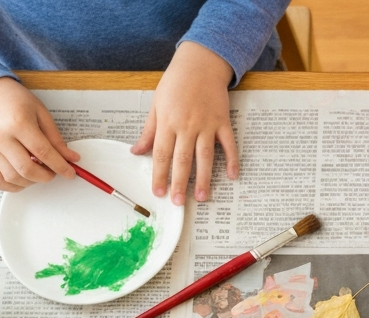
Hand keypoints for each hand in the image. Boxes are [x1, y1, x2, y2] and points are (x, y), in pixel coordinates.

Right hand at [0, 78, 78, 191]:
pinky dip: (12, 186)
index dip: (60, 166)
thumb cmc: (15, 100)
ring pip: (12, 178)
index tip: (70, 173)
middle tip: (54, 171)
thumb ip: (56, 138)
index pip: (43, 152)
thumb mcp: (41, 112)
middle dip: (46, 176)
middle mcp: (1, 138)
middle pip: (27, 169)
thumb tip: (71, 158)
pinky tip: (23, 179)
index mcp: (18, 124)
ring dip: (31, 181)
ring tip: (39, 171)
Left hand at [132, 41, 237, 203]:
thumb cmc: (176, 83)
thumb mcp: (156, 105)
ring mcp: (207, 125)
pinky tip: (232, 175)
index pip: (162, 154)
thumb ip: (148, 131)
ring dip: (204, 179)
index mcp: (168, 122)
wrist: (200, 64)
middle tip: (178, 202)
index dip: (159, 175)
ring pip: (205, 157)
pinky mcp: (222, 122)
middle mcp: (187, 126)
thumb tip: (136, 151)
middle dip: (179, 183)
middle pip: (183, 160)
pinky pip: (228, 145)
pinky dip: (232, 160)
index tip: (158, 191)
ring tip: (202, 197)